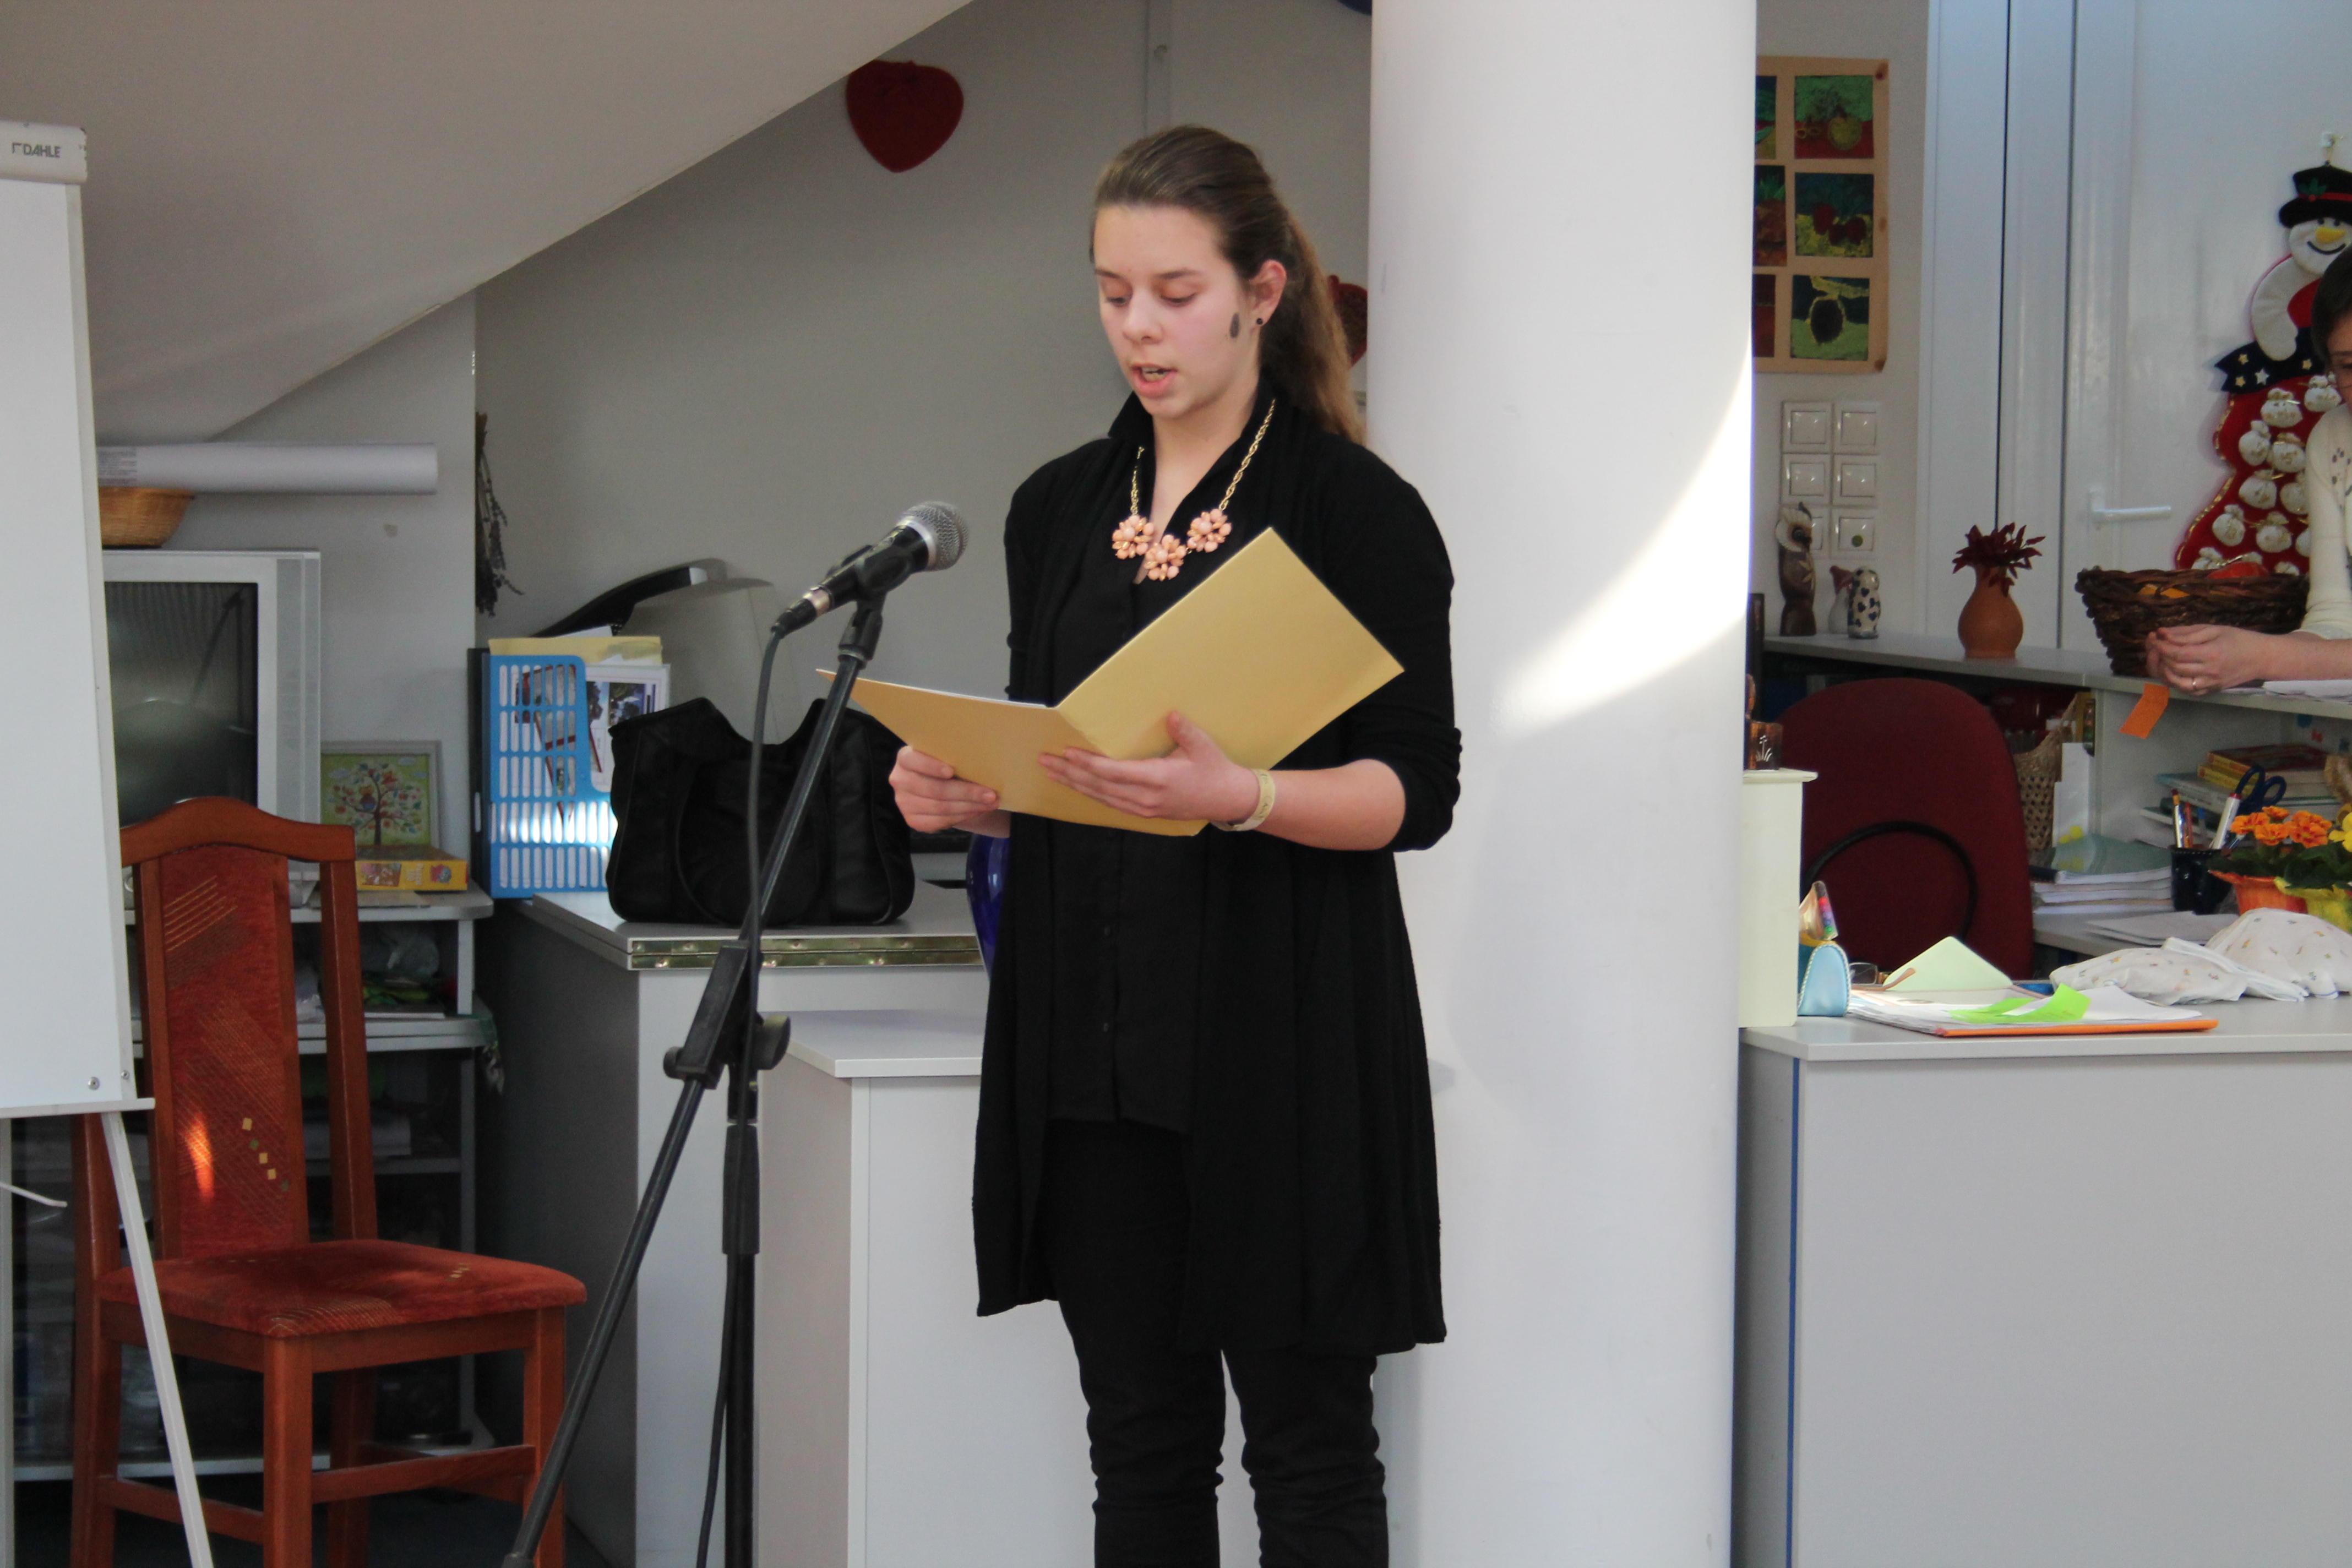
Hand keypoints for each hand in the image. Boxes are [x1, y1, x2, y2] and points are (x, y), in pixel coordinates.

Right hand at [889, 746, 999, 832]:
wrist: (941, 786)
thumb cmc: (948, 765)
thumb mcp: (949, 756)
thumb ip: (956, 757)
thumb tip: (981, 763)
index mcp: (905, 757)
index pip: (912, 760)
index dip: (931, 766)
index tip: (951, 771)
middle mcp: (900, 779)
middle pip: (934, 789)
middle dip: (966, 792)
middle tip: (991, 794)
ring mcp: (903, 802)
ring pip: (940, 807)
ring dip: (969, 806)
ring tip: (990, 803)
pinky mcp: (911, 820)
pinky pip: (938, 822)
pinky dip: (961, 817)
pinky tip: (977, 811)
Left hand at [1038, 712, 1259, 822]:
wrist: (1227, 800)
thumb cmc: (1215, 770)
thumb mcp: (1203, 747)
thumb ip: (1184, 731)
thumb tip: (1170, 715)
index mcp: (1157, 779)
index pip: (1113, 772)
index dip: (1087, 763)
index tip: (1067, 753)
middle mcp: (1145, 798)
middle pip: (1099, 787)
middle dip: (1070, 774)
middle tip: (1045, 762)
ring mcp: (1143, 808)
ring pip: (1101, 797)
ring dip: (1075, 785)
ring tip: (1053, 773)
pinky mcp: (1144, 813)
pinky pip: (1111, 803)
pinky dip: (1091, 793)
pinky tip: (1077, 785)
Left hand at [2144, 624, 2278, 693]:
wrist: (2261, 658)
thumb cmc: (2239, 639)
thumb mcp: (2214, 629)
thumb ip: (2187, 633)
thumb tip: (2162, 633)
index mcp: (2211, 654)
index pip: (2177, 654)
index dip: (2161, 646)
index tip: (2154, 637)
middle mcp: (2209, 672)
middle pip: (2174, 668)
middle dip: (2158, 655)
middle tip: (2154, 644)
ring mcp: (2209, 684)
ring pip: (2176, 682)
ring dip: (2162, 670)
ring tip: (2160, 657)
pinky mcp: (2210, 691)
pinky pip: (2185, 690)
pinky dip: (2173, 681)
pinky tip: (2171, 669)